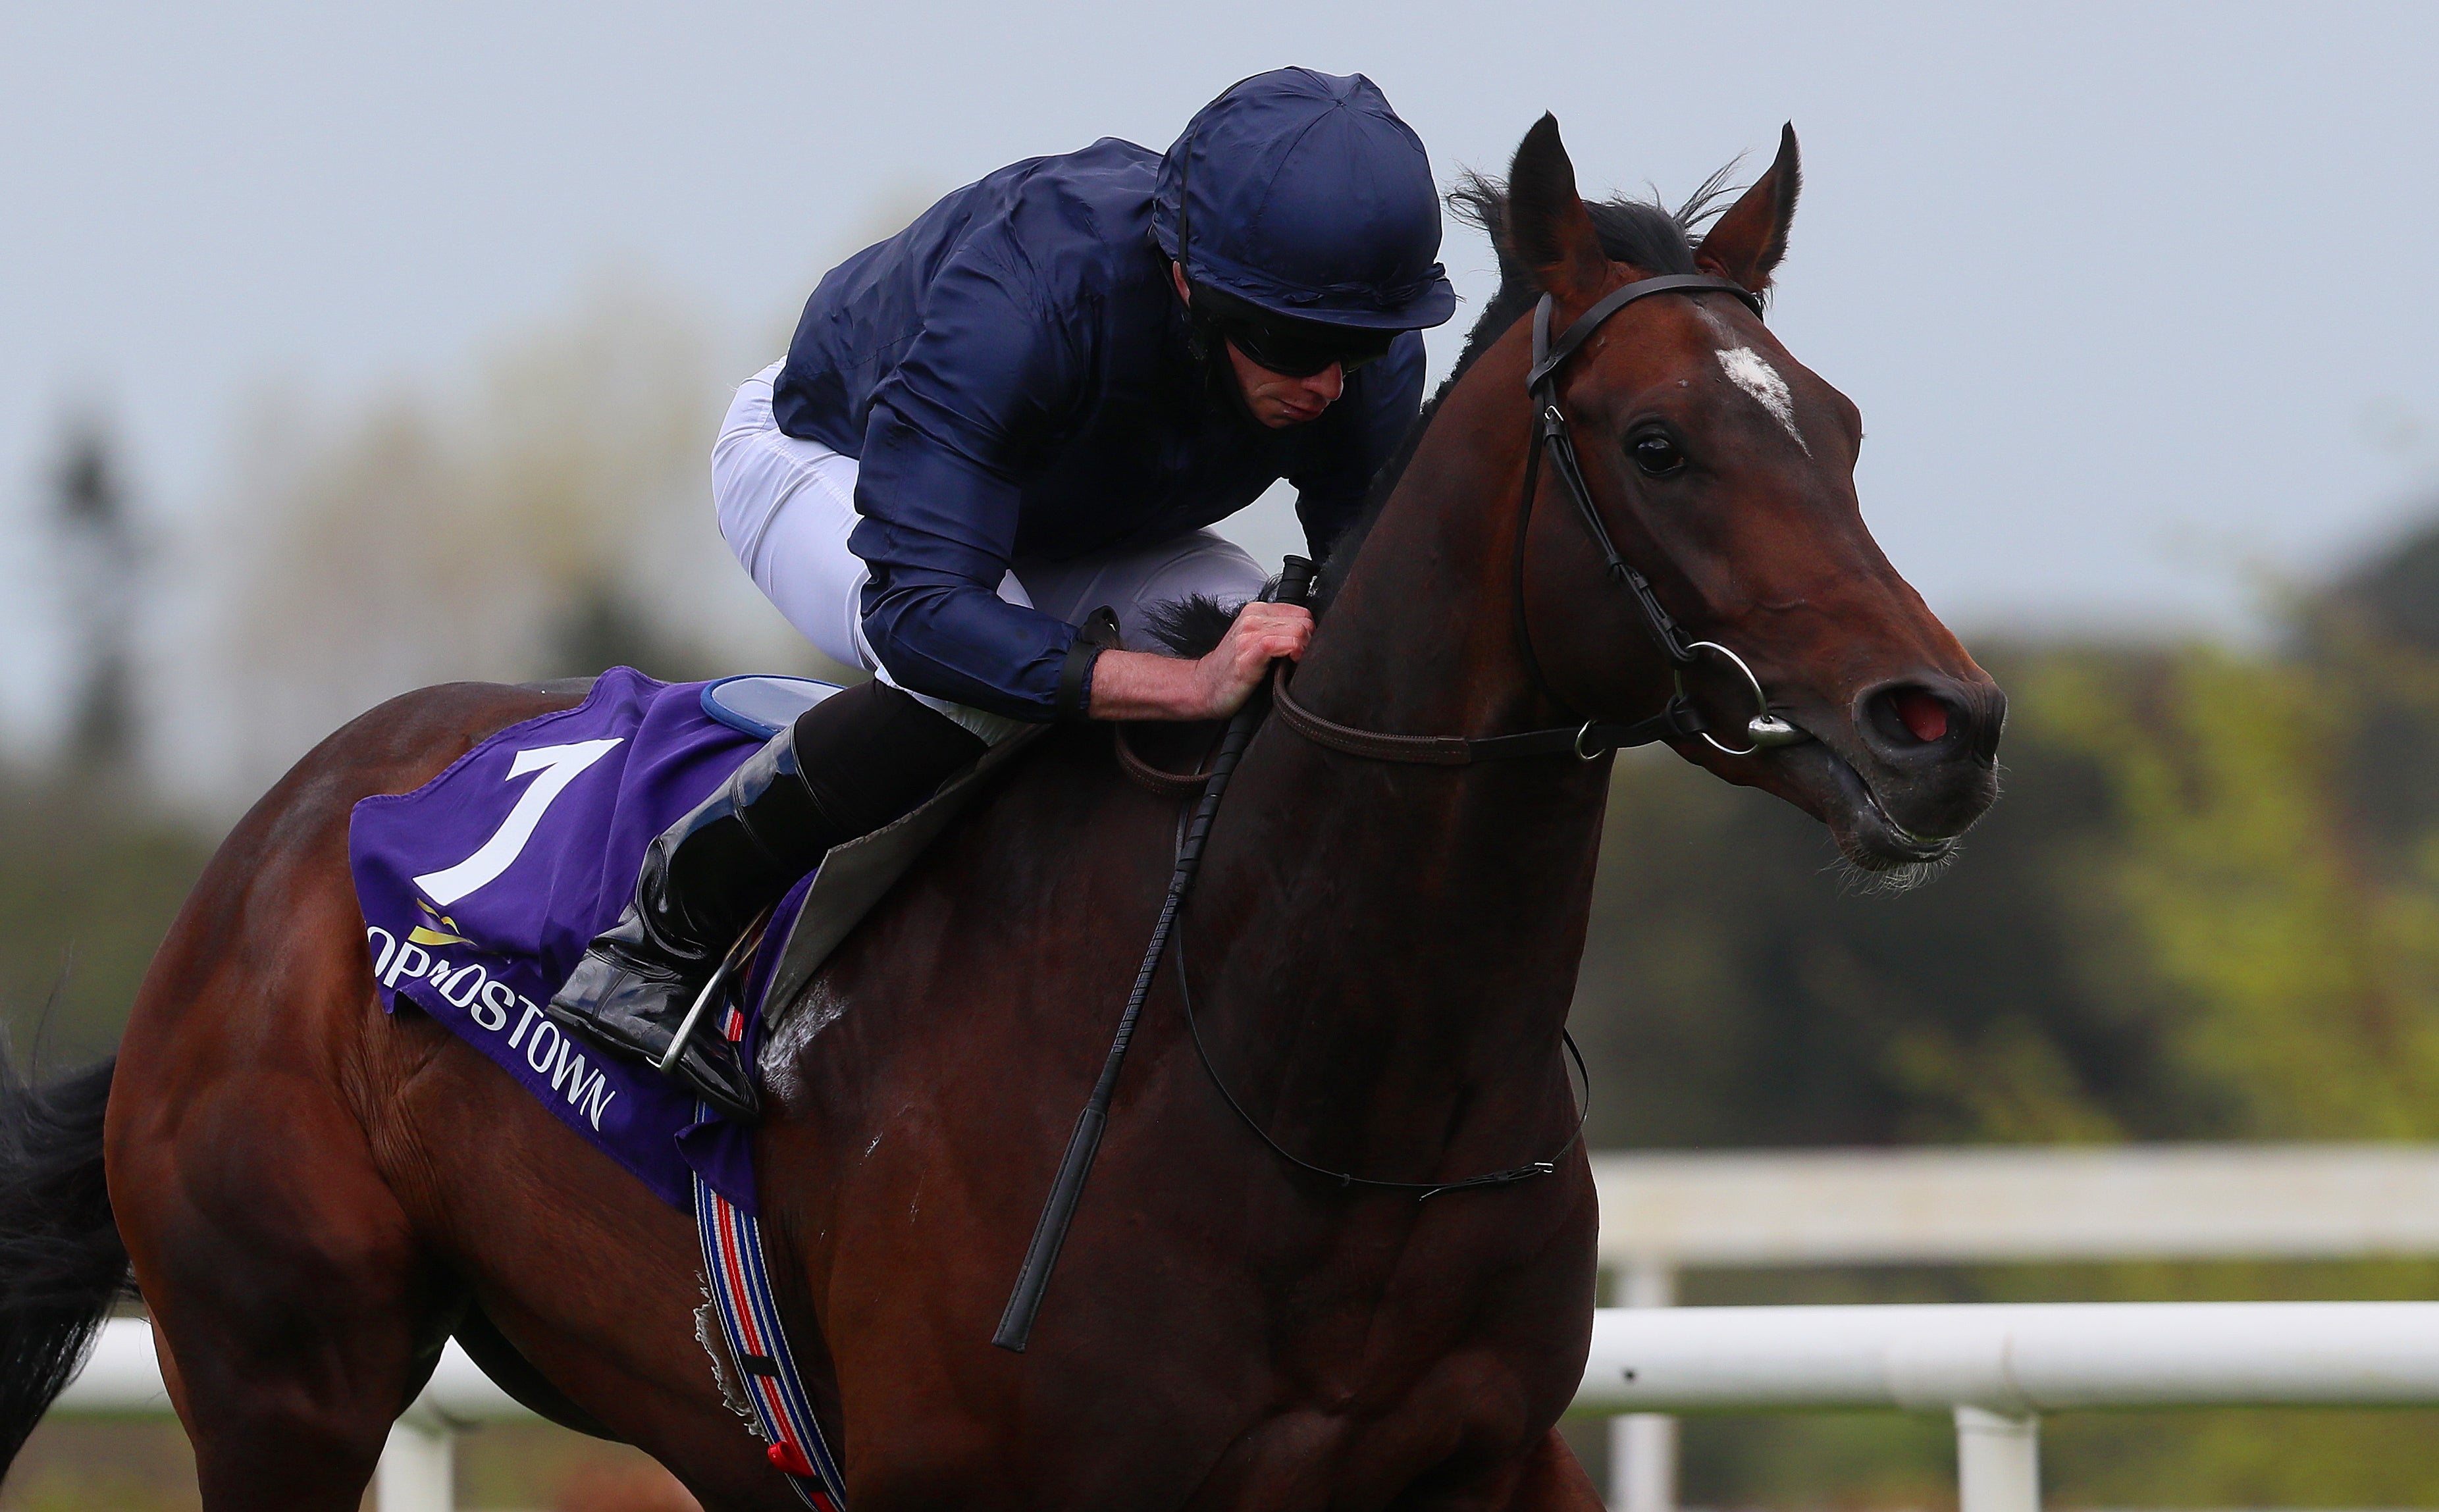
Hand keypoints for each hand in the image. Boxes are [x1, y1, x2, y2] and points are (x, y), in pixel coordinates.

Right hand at [1086, 601, 1313, 720]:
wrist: (1203, 687)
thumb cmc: (1233, 669)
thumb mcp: (1256, 640)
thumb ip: (1279, 631)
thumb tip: (1310, 637)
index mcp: (1257, 610)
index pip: (1302, 613)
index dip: (1309, 634)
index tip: (1300, 652)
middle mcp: (1252, 617)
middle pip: (1304, 622)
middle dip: (1309, 643)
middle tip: (1297, 661)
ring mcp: (1249, 634)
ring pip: (1298, 632)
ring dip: (1302, 651)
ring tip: (1291, 665)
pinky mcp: (1247, 652)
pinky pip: (1281, 643)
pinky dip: (1292, 654)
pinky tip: (1286, 665)